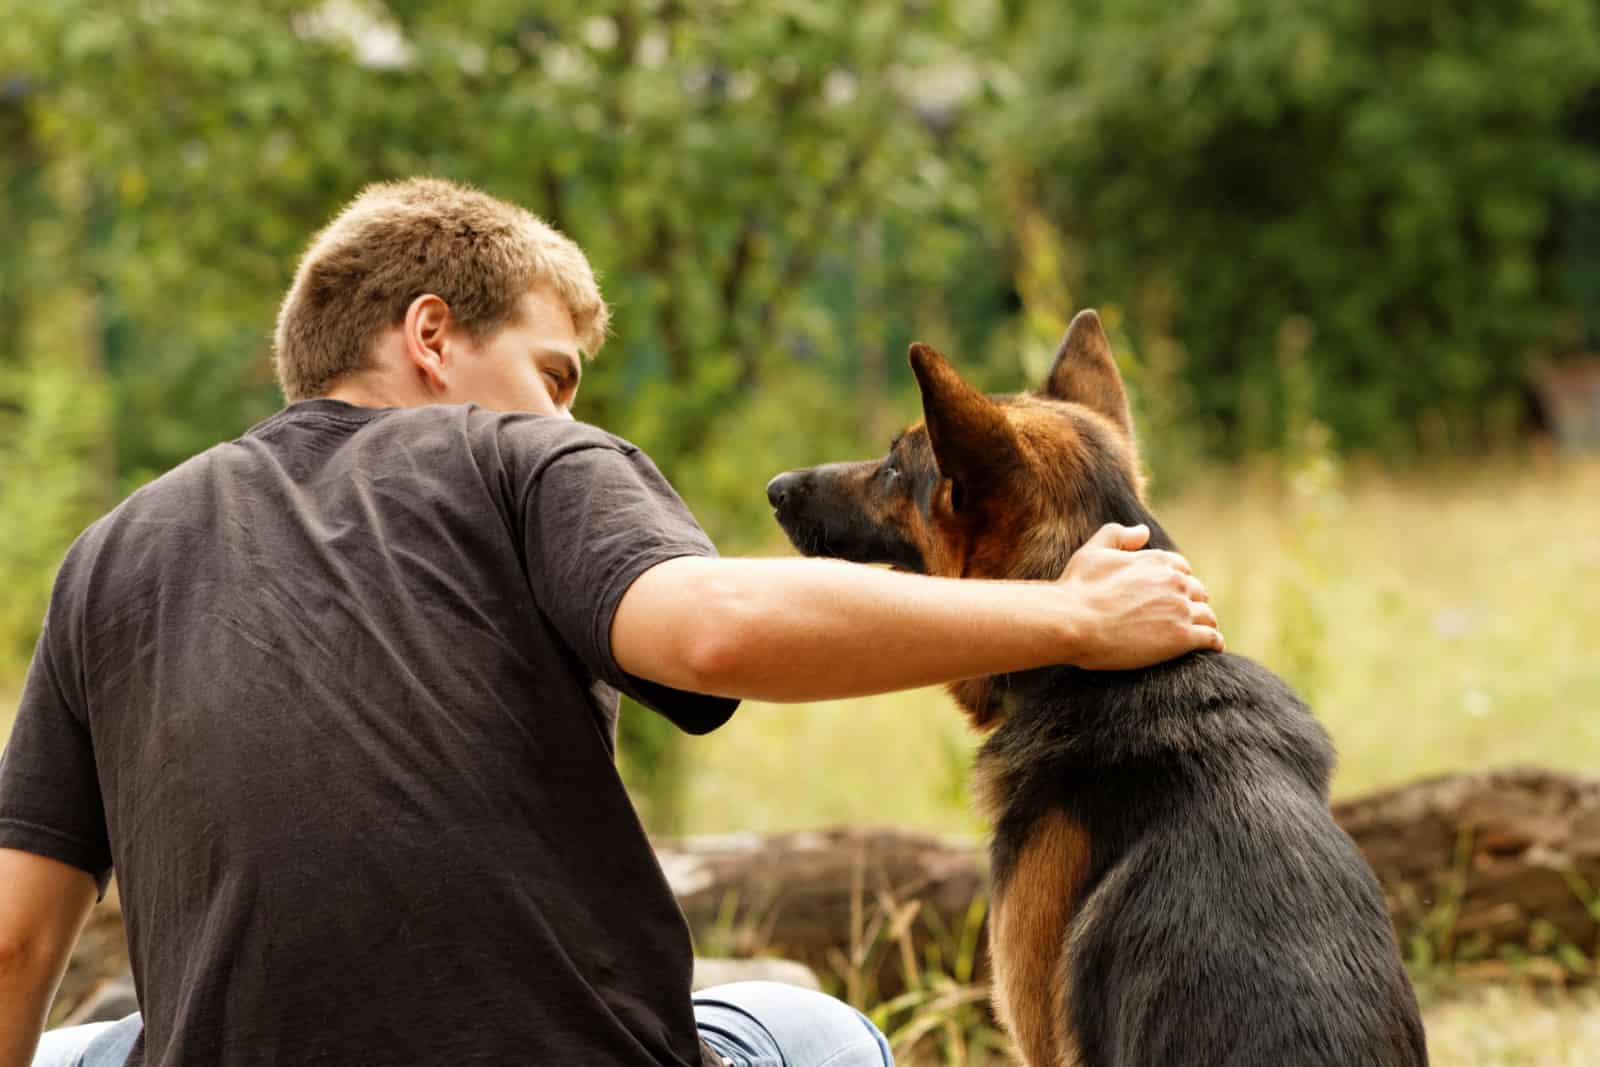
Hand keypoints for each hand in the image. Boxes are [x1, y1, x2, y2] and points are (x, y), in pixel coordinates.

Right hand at [1056, 523, 1223, 670]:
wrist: (1073, 622)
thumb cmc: (1078, 589)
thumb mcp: (1093, 551)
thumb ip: (1118, 535)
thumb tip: (1144, 531)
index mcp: (1156, 560)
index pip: (1182, 569)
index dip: (1177, 583)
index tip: (1171, 595)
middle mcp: (1174, 581)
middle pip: (1198, 592)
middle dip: (1192, 602)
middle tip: (1182, 618)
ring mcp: (1181, 609)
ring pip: (1207, 615)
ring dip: (1204, 623)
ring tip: (1198, 633)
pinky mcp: (1183, 637)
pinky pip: (1212, 638)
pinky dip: (1214, 642)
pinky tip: (1211, 648)